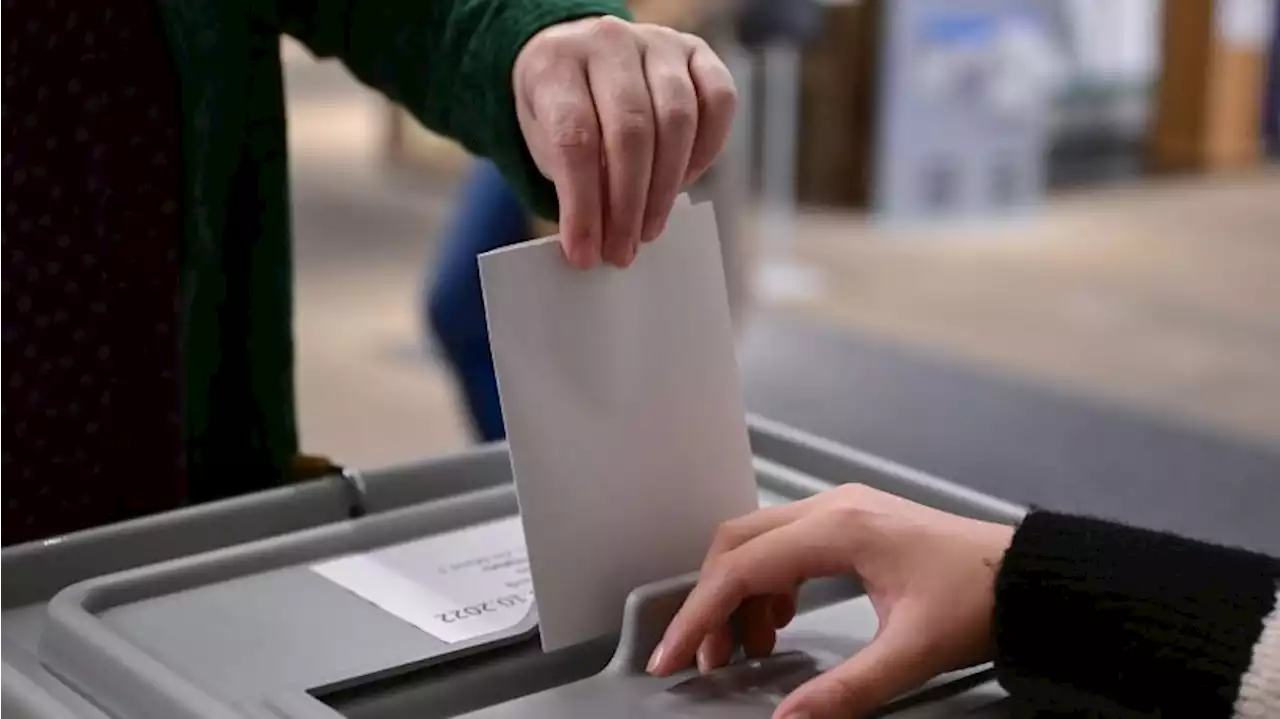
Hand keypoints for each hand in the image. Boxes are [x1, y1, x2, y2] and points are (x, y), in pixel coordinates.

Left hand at [513, 16, 736, 268]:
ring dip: (666, 188)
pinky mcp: (696, 52)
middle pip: (630, 131)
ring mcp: (657, 42)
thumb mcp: (545, 144)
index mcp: (556, 63)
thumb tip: (601, 242)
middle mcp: (608, 42)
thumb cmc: (563, 112)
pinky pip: (719, 101)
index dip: (582, 204)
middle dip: (628, 204)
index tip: (585, 252)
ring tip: (648, 230)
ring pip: (677, 119)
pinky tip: (683, 184)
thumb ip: (570, 184)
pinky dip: (707, 150)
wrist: (580, 61)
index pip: (575, 137)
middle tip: (623, 251)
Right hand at [646, 485, 1015, 718]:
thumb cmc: (979, 599)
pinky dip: (769, 584)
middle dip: (712, 602)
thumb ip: (845, 690)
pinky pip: (786, 545)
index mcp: (839, 530)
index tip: (672, 654)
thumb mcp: (910, 653)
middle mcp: (832, 508)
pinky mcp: (852, 521)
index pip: (742, 568)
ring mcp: (841, 510)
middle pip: (737, 544)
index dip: (699, 615)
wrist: (1028, 576)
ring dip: (740, 593)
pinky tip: (781, 622)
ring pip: (758, 542)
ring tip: (748, 649)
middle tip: (705, 658)